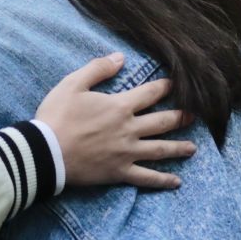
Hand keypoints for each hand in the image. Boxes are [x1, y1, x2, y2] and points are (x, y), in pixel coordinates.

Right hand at [36, 53, 195, 189]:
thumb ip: (98, 69)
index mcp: (120, 106)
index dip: (166, 87)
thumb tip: (120, 57)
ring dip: (179, 148)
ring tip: (193, 148)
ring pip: (160, 150)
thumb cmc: (57, 116)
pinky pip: (146, 177)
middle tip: (195, 116)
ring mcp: (126, 152)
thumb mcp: (73, 84)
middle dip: (181, 118)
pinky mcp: (119, 172)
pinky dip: (162, 180)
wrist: (46, 151)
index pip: (151, 93)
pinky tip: (176, 182)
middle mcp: (129, 129)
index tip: (178, 84)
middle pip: (162, 122)